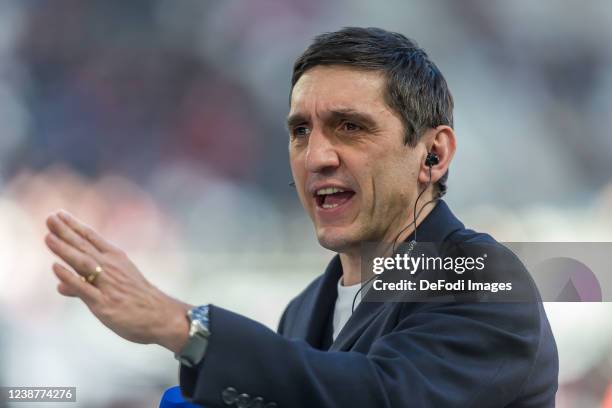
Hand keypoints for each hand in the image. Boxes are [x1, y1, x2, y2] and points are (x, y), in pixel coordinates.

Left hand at [44, 210, 191, 353]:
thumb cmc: (139, 300)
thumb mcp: (117, 285)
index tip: (59, 214)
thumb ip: (84, 285)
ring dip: (65, 249)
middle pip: (84, 247)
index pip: (92, 238)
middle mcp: (111, 268)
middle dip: (65, 232)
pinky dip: (69, 277)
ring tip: (48, 236)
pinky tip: (56, 267)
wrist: (161, 316)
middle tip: (49, 217)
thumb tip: (59, 286)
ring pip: (82, 263)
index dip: (74, 226)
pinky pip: (84, 288)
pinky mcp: (104, 304)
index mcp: (117, 259)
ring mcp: (108, 285)